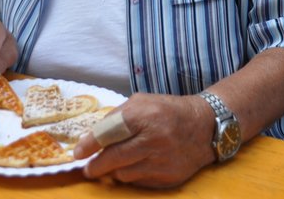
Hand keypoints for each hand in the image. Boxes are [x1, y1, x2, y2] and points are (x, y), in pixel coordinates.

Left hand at [74, 93, 215, 187]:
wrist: (205, 127)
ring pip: (123, 174)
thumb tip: (91, 137)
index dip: (89, 144)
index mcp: (144, 115)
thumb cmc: (167, 111)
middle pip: (113, 158)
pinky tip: (134, 166)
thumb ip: (116, 117)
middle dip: (96, 165)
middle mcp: (153, 139)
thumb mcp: (141, 102)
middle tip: (88, 167)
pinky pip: (138, 182)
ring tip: (114, 163)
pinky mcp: (168, 178)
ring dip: (114, 170)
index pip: (108, 132)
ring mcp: (161, 161)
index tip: (77, 152)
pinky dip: (132, 175)